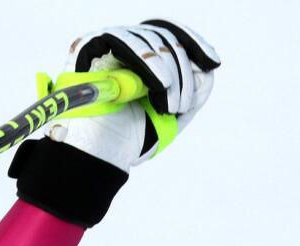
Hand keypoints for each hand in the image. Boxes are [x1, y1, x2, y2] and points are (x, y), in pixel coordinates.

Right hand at [48, 20, 219, 171]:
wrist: (99, 155)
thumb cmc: (130, 140)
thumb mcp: (171, 117)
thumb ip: (192, 94)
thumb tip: (207, 69)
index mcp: (141, 61)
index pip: (168, 36)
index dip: (193, 44)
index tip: (211, 62)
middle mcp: (123, 49)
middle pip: (164, 38)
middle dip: (182, 74)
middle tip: (179, 107)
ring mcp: (106, 46)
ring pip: (150, 41)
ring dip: (169, 77)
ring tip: (167, 108)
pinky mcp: (88, 47)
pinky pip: (125, 41)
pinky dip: (148, 65)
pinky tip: (157, 87)